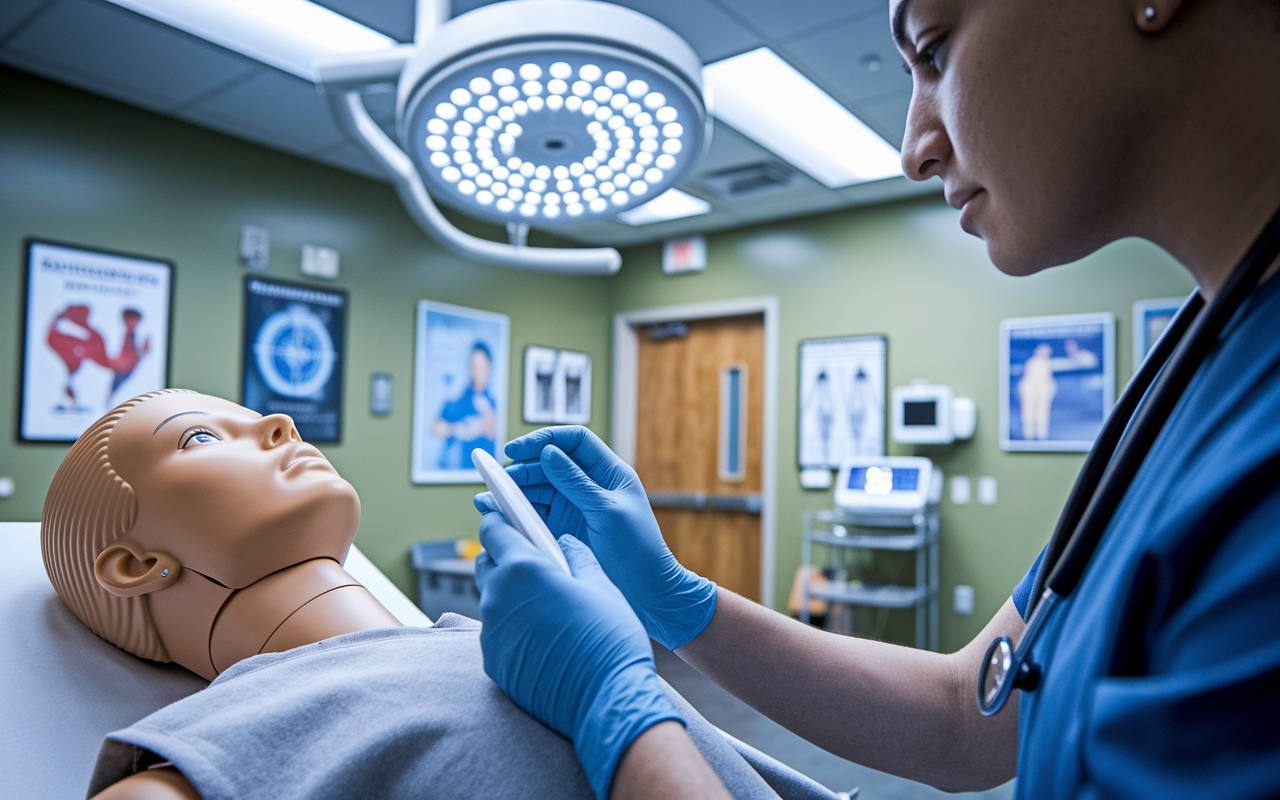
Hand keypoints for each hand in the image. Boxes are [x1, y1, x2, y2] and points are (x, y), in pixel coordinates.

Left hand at [475, 511, 681, 799]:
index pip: (493, 530)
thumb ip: (576, 556)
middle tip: (533, 563)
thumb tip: (565, 543)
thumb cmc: (609, 638)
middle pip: (486, 563)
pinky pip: (496, 632)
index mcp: (524, 569)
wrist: (606, 700)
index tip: (506, 518)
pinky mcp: (492, 661)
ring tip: (542, 602)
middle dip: (504, 557)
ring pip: (491, 599)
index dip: (500, 521)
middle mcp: (498, 597)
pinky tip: (540, 635)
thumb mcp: (601, 585)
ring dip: (509, 594)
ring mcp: (491, 632)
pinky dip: (512, 627)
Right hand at [478, 426, 716, 650]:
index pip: (574, 441)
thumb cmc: (638, 550)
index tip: (517, 450)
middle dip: (522, 469)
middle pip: (548, 465)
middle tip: (498, 479)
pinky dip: (513, 512)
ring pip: (537, 489)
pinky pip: (533, 514)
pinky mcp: (561, 529)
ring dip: (512, 492)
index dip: (545, 439)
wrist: (647, 593)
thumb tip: (548, 452)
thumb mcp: (608, 512)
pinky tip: (494, 513)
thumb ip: (577, 483)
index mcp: (608, 472)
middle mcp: (588, 486)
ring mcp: (573, 507)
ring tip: (486, 500)